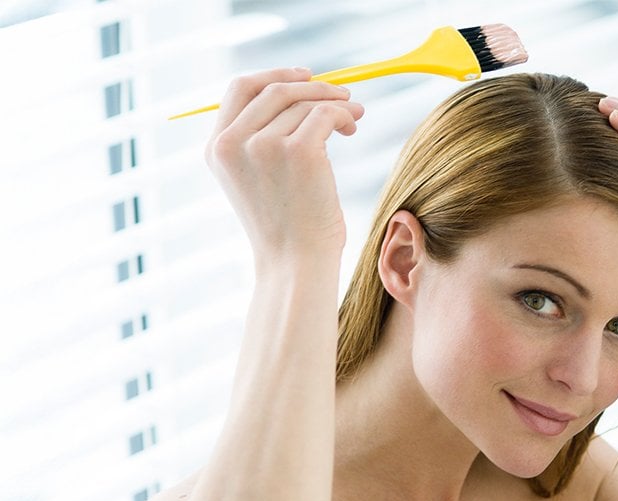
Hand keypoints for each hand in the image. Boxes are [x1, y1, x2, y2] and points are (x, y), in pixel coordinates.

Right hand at [205, 67, 364, 266]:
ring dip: (336, 103)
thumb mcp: (258, 177)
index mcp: (217, 148)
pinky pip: (326, 114)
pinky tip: (352, 125)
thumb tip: (302, 89)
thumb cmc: (287, 226)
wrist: (296, 263)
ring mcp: (264, 146)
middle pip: (275, 89)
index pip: (241, 89)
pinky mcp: (299, 151)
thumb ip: (262, 136)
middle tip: (343, 94)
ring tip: (355, 115)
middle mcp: (233, 143)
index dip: (275, 75)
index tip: (305, 76)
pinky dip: (344, 114)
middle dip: (314, 86)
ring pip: (306, 103)